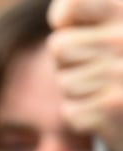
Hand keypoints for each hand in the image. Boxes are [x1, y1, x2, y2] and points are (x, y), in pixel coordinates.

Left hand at [49, 0, 122, 150]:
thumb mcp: (114, 33)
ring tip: (110, 90)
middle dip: (70, 62)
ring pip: (64, 81)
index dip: (63, 19)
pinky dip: (86, 116)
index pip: (71, 5)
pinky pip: (71, 110)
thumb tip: (59, 17)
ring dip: (80, 91)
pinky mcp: (112, 106)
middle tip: (100, 69)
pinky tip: (111, 112)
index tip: (72, 26)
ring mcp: (120, 71)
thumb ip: (91, 15)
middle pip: (58, 46)